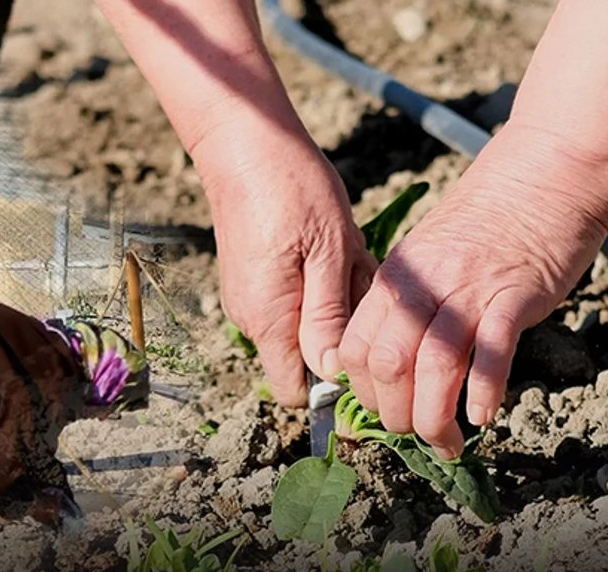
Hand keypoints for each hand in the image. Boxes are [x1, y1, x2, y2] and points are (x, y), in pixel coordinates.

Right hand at [206, 138, 377, 406]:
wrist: (245, 144)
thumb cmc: (290, 189)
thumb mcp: (328, 249)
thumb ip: (328, 315)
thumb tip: (333, 372)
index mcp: (268, 318)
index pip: (295, 391)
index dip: (331, 382)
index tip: (362, 346)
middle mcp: (252, 317)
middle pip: (306, 355)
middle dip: (342, 328)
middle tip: (358, 276)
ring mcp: (249, 298)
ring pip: (304, 322)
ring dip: (335, 298)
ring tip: (344, 253)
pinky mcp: (253, 278)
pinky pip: (293, 298)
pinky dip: (319, 280)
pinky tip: (328, 245)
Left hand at [337, 127, 607, 459]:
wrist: (542, 178)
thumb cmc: (484, 225)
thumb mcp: (423, 257)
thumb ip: (403, 303)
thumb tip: (387, 362)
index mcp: (392, 280)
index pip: (354, 348)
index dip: (361, 391)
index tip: (380, 412)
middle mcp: (421, 287)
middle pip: (387, 364)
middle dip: (395, 414)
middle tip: (414, 434)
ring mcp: (467, 291)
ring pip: (433, 366)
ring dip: (435, 416)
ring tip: (447, 442)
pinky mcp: (513, 296)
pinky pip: (490, 353)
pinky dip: (484, 391)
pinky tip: (484, 416)